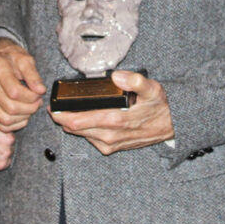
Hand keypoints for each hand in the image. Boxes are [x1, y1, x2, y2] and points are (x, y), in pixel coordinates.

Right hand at [0, 38, 45, 131]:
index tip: (40, 93)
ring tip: (31, 107)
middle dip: (30, 108)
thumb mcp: (26, 60)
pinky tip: (23, 116)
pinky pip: (0, 125)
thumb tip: (41, 90)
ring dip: (24, 117)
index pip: (15, 92)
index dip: (31, 97)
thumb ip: (34, 75)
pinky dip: (15, 125)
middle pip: (11, 107)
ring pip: (6, 119)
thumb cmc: (12, 58)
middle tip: (38, 101)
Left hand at [48, 70, 173, 154]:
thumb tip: (117, 75)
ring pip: (81, 135)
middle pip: (75, 130)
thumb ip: (135, 81)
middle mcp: (110, 136)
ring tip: (64, 112)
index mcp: (115, 121)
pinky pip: (91, 140)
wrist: (172, 125)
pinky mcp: (112, 148)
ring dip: (71, 125)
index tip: (53, 105)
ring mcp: (111, 144)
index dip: (61, 114)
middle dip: (62, 119)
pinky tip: (83, 121)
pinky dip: (83, 131)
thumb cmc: (160, 106)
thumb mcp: (152, 88)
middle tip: (54, 106)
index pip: (79, 121)